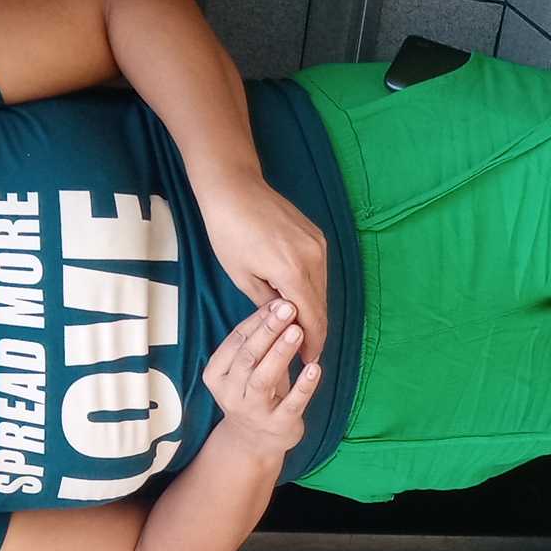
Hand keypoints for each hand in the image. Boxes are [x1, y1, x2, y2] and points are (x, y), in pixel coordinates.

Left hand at [198, 170, 327, 365]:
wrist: (234, 187)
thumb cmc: (228, 231)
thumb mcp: (242, 276)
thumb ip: (268, 304)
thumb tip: (285, 324)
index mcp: (293, 272)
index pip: (313, 318)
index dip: (313, 344)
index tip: (309, 362)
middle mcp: (314, 259)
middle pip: (321, 306)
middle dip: (315, 332)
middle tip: (306, 353)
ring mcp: (318, 245)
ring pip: (322, 290)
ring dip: (313, 311)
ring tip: (301, 331)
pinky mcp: (317, 237)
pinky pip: (319, 272)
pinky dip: (311, 290)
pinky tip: (299, 300)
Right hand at [204, 300, 320, 457]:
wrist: (254, 441)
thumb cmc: (253, 393)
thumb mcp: (246, 368)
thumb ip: (258, 340)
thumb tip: (278, 303)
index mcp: (217, 374)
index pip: (237, 341)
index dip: (257, 320)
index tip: (278, 302)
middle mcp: (230, 393)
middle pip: (248, 357)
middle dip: (268, 331)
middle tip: (288, 308)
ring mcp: (253, 411)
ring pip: (264, 378)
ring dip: (281, 353)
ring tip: (298, 331)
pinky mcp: (278, 425)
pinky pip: (292, 403)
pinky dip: (304, 385)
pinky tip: (315, 368)